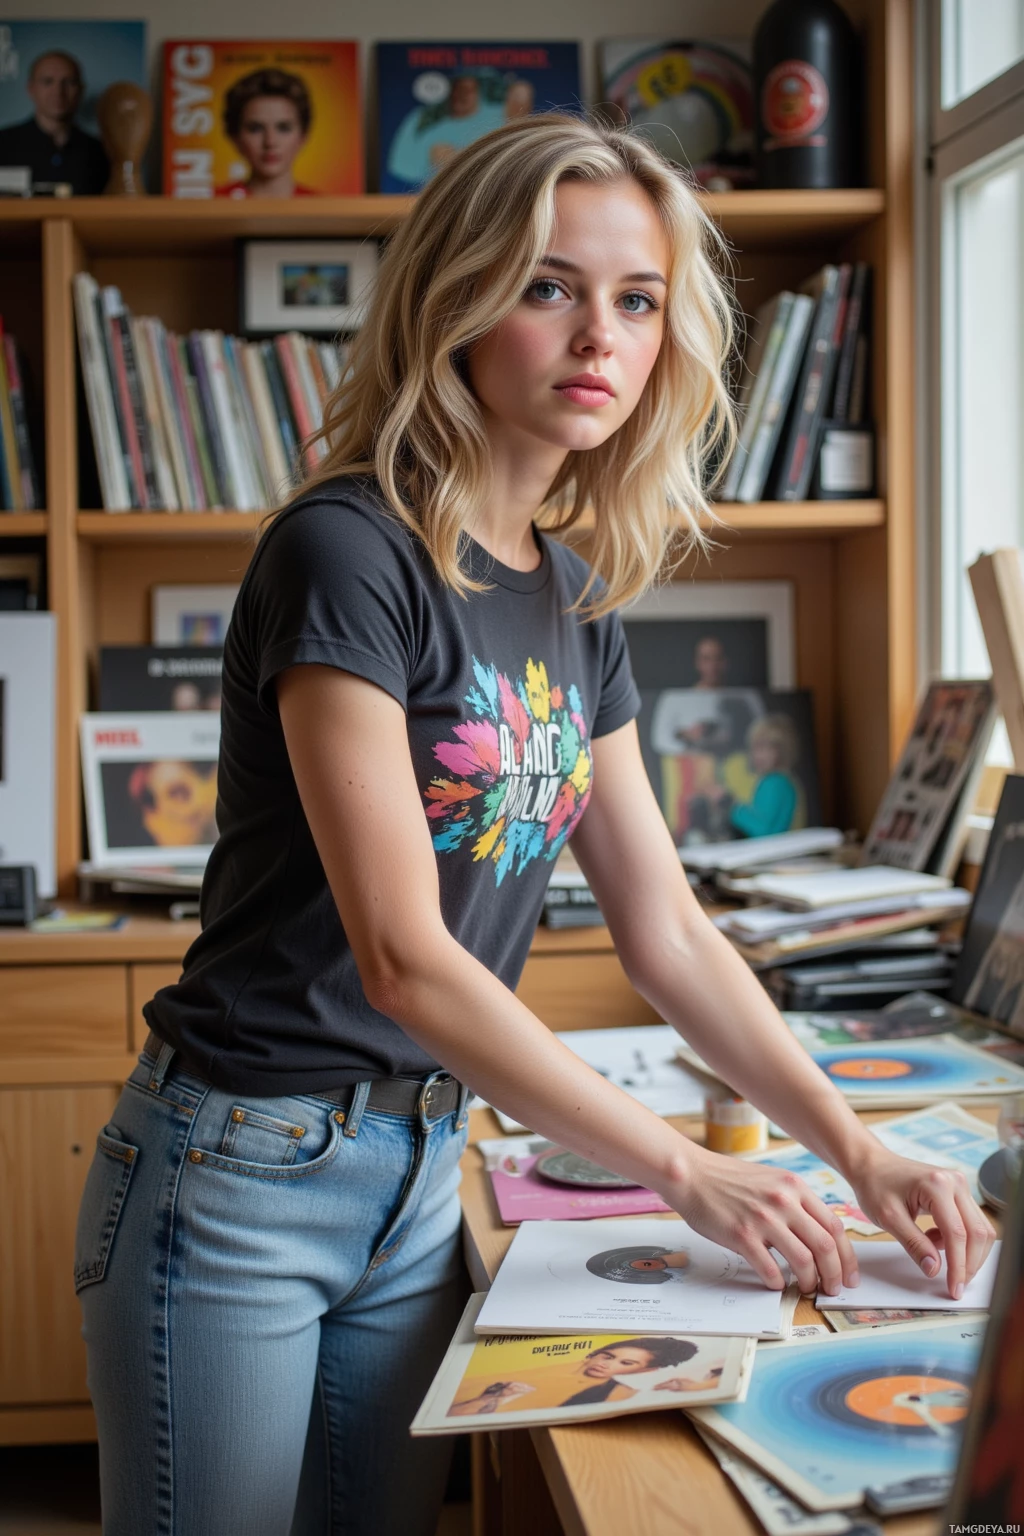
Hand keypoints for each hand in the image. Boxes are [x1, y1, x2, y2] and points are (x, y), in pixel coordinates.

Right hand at [671, 1145, 858, 1296]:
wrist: (692, 1174)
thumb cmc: (729, 1180)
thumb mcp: (772, 1181)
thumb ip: (795, 1203)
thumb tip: (817, 1236)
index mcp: (795, 1187)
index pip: (835, 1226)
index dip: (847, 1256)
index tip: (848, 1275)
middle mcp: (784, 1201)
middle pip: (825, 1246)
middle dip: (834, 1274)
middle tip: (833, 1289)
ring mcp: (763, 1218)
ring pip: (803, 1260)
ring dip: (809, 1281)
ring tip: (806, 1288)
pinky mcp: (741, 1235)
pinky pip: (769, 1268)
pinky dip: (778, 1282)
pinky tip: (776, 1283)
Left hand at [848, 1150, 995, 1299]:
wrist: (872, 1165)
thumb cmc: (875, 1185)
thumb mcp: (889, 1218)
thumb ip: (914, 1245)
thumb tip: (934, 1270)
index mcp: (937, 1185)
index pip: (957, 1234)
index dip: (959, 1266)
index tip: (955, 1289)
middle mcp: (955, 1182)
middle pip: (977, 1233)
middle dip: (969, 1264)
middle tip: (956, 1285)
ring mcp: (960, 1185)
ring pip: (979, 1229)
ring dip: (966, 1252)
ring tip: (935, 1253)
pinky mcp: (959, 1192)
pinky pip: (971, 1223)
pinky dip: (959, 1240)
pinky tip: (934, 1239)